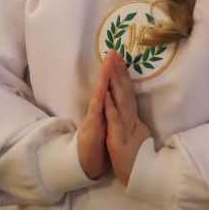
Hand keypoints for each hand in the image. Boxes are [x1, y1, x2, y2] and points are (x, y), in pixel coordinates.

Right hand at [77, 53, 114, 179]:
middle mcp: (99, 106)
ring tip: (108, 64)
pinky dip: (100, 100)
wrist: (87, 158)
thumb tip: (117, 95)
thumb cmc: (98, 138)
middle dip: (110, 67)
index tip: (121, 55)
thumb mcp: (108, 120)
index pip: (112, 85)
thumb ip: (111, 107)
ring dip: (104, 78)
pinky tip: (102, 90)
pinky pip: (97, 111)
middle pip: (105, 84)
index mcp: (106, 105)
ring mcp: (95, 114)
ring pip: (100, 93)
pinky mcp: (92, 125)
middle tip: (114, 51)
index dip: (117, 70)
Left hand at [104, 50, 151, 186]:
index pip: (128, 92)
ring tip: (111, 66)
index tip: (119, 58)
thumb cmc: (136, 159)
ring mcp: (125, 128)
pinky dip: (110, 106)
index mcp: (133, 118)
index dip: (123, 75)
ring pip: (120, 101)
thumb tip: (134, 110)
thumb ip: (135, 122)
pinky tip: (106, 94)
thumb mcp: (136, 136)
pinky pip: (114, 121)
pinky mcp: (118, 139)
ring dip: (115, 82)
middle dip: (119, 71)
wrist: (139, 178)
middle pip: (125, 91)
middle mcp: (130, 119)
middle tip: (115, 52)